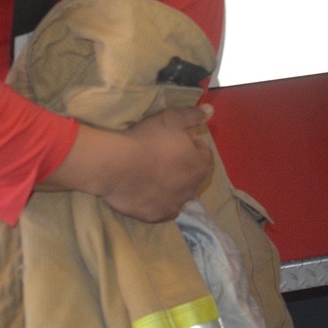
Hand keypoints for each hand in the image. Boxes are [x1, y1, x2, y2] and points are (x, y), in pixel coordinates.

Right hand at [41, 105, 213, 220]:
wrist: (117, 166)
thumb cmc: (148, 139)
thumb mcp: (172, 119)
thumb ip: (193, 116)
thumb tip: (211, 110)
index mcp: (199, 166)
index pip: (204, 154)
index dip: (191, 145)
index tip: (176, 139)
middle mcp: (192, 189)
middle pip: (193, 175)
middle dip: (184, 165)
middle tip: (165, 155)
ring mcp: (174, 205)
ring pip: (179, 194)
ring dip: (173, 184)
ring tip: (155, 172)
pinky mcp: (156, 216)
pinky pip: (164, 209)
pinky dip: (160, 200)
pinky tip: (148, 191)